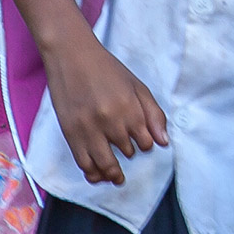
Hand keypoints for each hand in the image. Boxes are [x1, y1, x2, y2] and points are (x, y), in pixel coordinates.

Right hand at [46, 38, 166, 184]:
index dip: (144, 143)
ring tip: (116, 177)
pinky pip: (84, 163)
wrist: (72, 56)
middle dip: (128, 152)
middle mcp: (111, 122)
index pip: (145, 143)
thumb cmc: (106, 69)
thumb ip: (153, 114)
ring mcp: (89, 129)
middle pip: (127, 152)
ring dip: (113, 173)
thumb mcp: (136, 86)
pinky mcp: (71, 134)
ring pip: (106, 164)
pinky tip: (97, 175)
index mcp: (130, 109)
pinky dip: (92, 174)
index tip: (140, 140)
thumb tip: (163, 143)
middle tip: (125, 149)